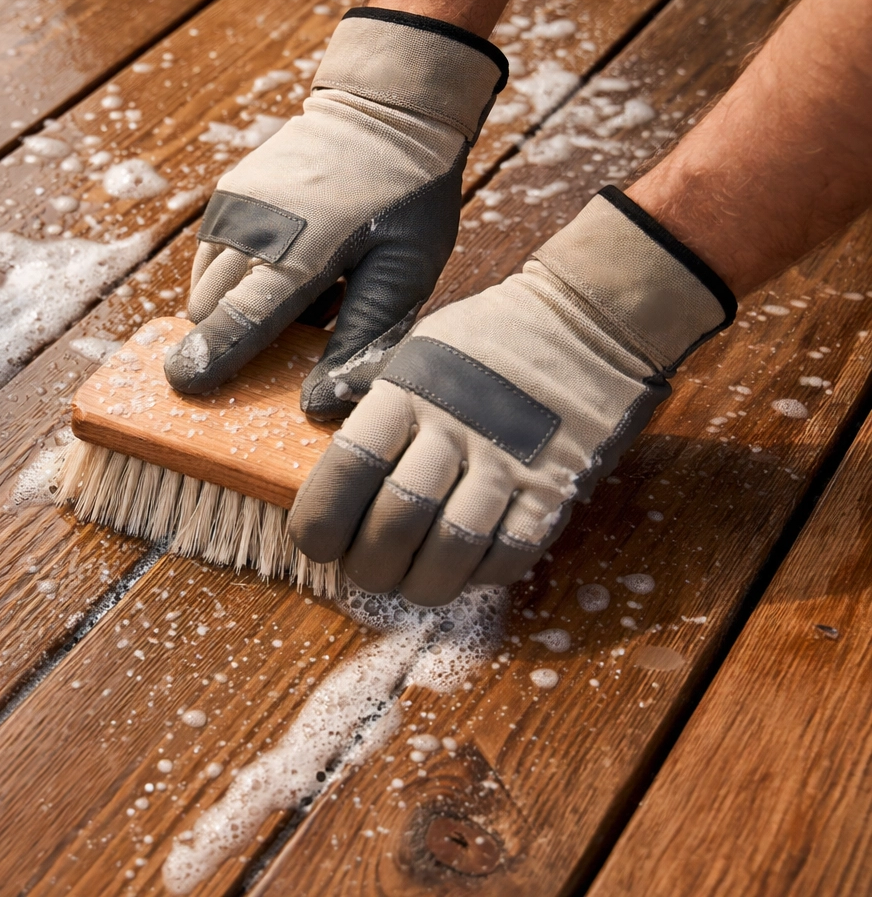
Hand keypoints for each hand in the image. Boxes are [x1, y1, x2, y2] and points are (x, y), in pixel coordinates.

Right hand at [163, 7, 507, 418]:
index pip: (241, 315)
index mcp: (302, 248)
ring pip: (204, 288)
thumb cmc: (408, 196)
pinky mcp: (225, 196)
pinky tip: (286, 267)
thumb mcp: (407, 271)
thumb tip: (315, 403)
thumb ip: (361, 338)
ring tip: (298, 294)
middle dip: (233, 342)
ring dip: (233, 311)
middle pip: (209, 311)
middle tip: (293, 338)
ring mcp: (231, 206)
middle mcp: (252, 225)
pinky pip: (211, 260)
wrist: (385, 107)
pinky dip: (235, 282)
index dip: (211, 356)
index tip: (183, 385)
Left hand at [289, 187, 735, 604]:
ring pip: (451, 548)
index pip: (346, 470)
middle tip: (367, 570)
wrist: (588, 322)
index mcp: (405, 395)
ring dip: (422, 582)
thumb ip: (371, 397)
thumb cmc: (488, 341)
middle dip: (368, 565)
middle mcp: (452, 430)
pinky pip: (511, 553)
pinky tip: (468, 567)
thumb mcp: (416, 352)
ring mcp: (507, 462)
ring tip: (412, 582)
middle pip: (394, 522)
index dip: (320, 523)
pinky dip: (481, 574)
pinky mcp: (555, 488)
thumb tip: (317, 428)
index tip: (318, 542)